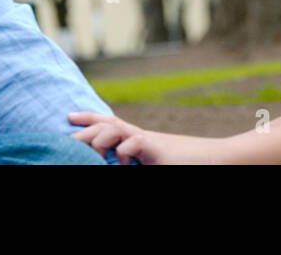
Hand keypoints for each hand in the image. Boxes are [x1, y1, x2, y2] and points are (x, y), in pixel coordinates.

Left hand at [67, 111, 226, 164]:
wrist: (214, 159)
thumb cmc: (184, 165)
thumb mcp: (151, 164)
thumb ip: (132, 162)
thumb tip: (114, 161)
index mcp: (135, 140)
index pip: (108, 123)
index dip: (88, 118)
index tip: (69, 117)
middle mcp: (139, 136)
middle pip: (106, 124)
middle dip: (85, 128)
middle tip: (66, 136)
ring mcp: (148, 141)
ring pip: (115, 128)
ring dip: (99, 137)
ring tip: (91, 151)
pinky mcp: (157, 148)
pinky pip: (133, 143)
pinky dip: (122, 152)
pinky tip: (120, 162)